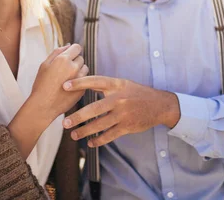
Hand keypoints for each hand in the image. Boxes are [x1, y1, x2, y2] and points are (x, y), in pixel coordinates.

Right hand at [30, 44, 88, 120]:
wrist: (43, 106)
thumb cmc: (41, 85)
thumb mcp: (44, 65)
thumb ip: (57, 52)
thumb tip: (68, 46)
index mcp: (63, 59)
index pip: (77, 47)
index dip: (73, 50)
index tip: (69, 55)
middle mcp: (74, 67)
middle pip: (81, 58)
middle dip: (74, 61)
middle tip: (64, 70)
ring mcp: (80, 79)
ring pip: (85, 69)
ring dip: (79, 70)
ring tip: (67, 78)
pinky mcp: (83, 89)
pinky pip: (85, 80)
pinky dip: (79, 81)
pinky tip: (69, 87)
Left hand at [61, 76, 180, 146]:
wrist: (159, 105)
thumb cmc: (136, 93)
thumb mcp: (122, 84)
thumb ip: (104, 85)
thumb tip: (83, 83)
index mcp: (116, 85)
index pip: (95, 82)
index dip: (79, 83)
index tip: (64, 86)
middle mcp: (119, 99)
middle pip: (94, 109)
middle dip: (78, 117)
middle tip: (64, 122)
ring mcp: (123, 114)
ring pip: (100, 125)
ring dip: (85, 131)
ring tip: (73, 135)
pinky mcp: (127, 127)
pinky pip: (110, 135)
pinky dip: (99, 140)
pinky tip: (90, 143)